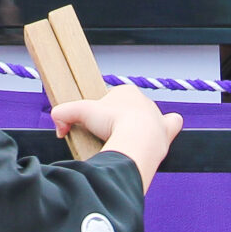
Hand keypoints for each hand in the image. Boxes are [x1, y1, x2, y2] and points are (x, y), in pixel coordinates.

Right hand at [49, 85, 184, 188]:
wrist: (137, 140)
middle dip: (118, 121)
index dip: (101, 112)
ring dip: (138, 127)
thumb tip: (58, 124)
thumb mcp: (81, 112)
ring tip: (126, 140)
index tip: (95, 124)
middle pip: (128, 110)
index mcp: (126, 91)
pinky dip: (167, 128)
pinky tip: (157, 136)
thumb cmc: (112, 123)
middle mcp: (144, 101)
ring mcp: (157, 117)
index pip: (112, 98)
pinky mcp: (166, 132)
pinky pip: (172, 125)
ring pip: (147, 118)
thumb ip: (64, 113)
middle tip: (108, 135)